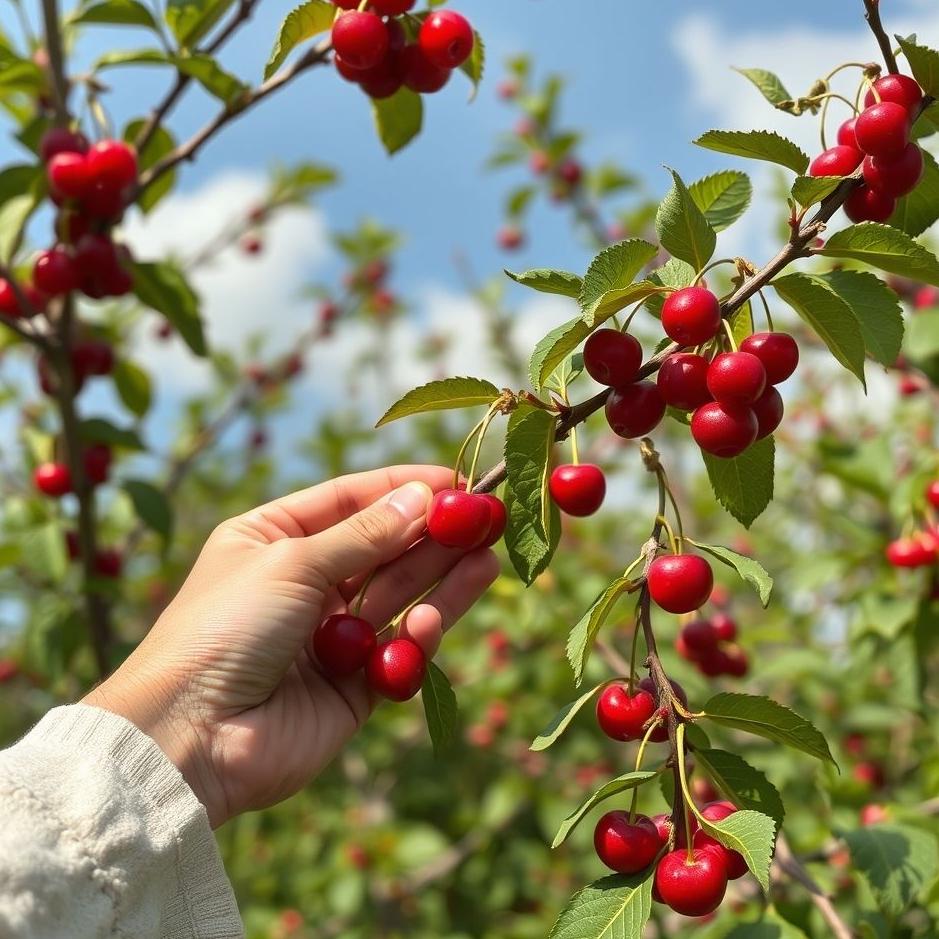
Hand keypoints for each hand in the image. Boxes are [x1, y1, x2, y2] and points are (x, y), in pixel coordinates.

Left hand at [84, 466, 498, 826]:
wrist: (189, 737)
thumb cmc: (225, 628)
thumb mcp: (292, 561)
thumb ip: (365, 534)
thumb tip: (422, 495)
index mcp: (273, 538)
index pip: (350, 500)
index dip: (402, 487)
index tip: (455, 480)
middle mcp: (305, 584)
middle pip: (384, 548)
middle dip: (434, 532)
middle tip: (487, 516)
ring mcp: (330, 635)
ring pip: (400, 596)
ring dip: (443, 577)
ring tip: (489, 553)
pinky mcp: (353, 686)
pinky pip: (397, 651)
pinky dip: (418, 635)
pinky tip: (433, 621)